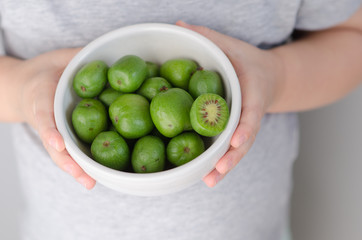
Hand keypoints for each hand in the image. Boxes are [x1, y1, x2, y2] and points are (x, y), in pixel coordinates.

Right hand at [14, 49, 95, 188]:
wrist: (27, 85)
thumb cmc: (46, 70)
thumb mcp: (59, 58)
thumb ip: (79, 56)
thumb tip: (110, 52)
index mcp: (40, 97)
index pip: (43, 115)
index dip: (50, 129)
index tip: (57, 143)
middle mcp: (46, 119)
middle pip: (54, 145)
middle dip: (67, 161)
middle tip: (83, 178)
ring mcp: (52, 130)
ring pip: (61, 153)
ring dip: (75, 169)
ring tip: (90, 183)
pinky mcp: (61, 135)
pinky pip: (70, 149)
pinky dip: (80, 163)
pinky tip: (95, 176)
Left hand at [176, 21, 283, 186]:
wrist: (269, 77)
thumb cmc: (247, 60)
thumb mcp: (230, 46)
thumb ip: (207, 37)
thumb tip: (177, 25)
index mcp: (252, 93)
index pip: (251, 112)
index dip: (245, 127)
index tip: (236, 140)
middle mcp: (250, 114)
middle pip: (244, 139)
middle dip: (232, 156)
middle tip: (218, 171)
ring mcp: (244, 126)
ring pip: (237, 150)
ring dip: (225, 166)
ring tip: (210, 181)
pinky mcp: (237, 133)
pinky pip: (229, 148)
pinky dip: (221, 162)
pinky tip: (207, 177)